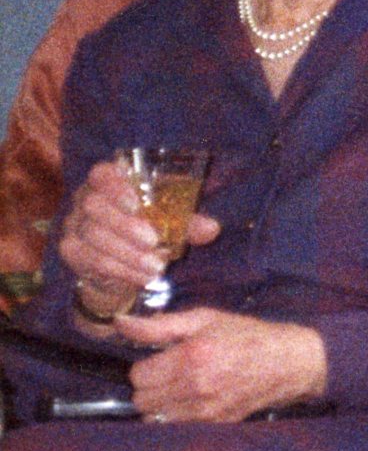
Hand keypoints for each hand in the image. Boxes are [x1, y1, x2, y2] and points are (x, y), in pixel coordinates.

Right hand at [60, 161, 220, 317]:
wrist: (121, 266)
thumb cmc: (146, 230)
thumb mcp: (169, 222)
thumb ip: (187, 222)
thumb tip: (212, 228)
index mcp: (108, 181)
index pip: (101, 173)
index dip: (115, 186)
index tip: (136, 203)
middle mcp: (85, 199)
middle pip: (95, 206)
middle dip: (125, 225)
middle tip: (153, 241)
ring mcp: (74, 225)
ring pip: (94, 236)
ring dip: (127, 253)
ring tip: (156, 266)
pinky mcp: (72, 251)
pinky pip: (91, 260)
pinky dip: (120, 269)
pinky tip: (142, 276)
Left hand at [115, 307, 326, 422]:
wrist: (283, 362)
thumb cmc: (243, 334)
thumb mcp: (203, 318)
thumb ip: (159, 324)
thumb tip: (121, 323)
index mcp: (191, 357)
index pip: (138, 375)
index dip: (145, 363)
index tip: (159, 356)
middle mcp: (195, 388)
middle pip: (142, 401)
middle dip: (149, 384)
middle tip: (166, 370)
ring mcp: (204, 412)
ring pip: (154, 419)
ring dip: (159, 403)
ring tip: (177, 385)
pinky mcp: (213, 426)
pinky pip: (175, 428)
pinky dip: (174, 416)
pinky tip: (189, 399)